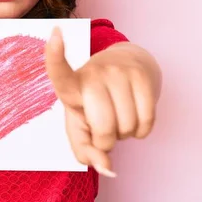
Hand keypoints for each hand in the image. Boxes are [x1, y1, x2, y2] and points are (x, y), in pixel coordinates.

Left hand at [45, 27, 160, 176]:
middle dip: (106, 139)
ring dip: (125, 133)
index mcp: (70, 85)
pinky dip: (141, 132)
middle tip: (103, 125)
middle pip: (103, 128)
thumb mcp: (80, 125)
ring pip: (127, 128)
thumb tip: (106, 167)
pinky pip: (146, 122)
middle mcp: (93, 73)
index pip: (59, 70)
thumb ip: (85, 151)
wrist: (127, 69)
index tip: (54, 34)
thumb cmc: (95, 103)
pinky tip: (134, 117)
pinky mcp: (142, 75)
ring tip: (118, 115)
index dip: (55, 55)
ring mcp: (119, 71)